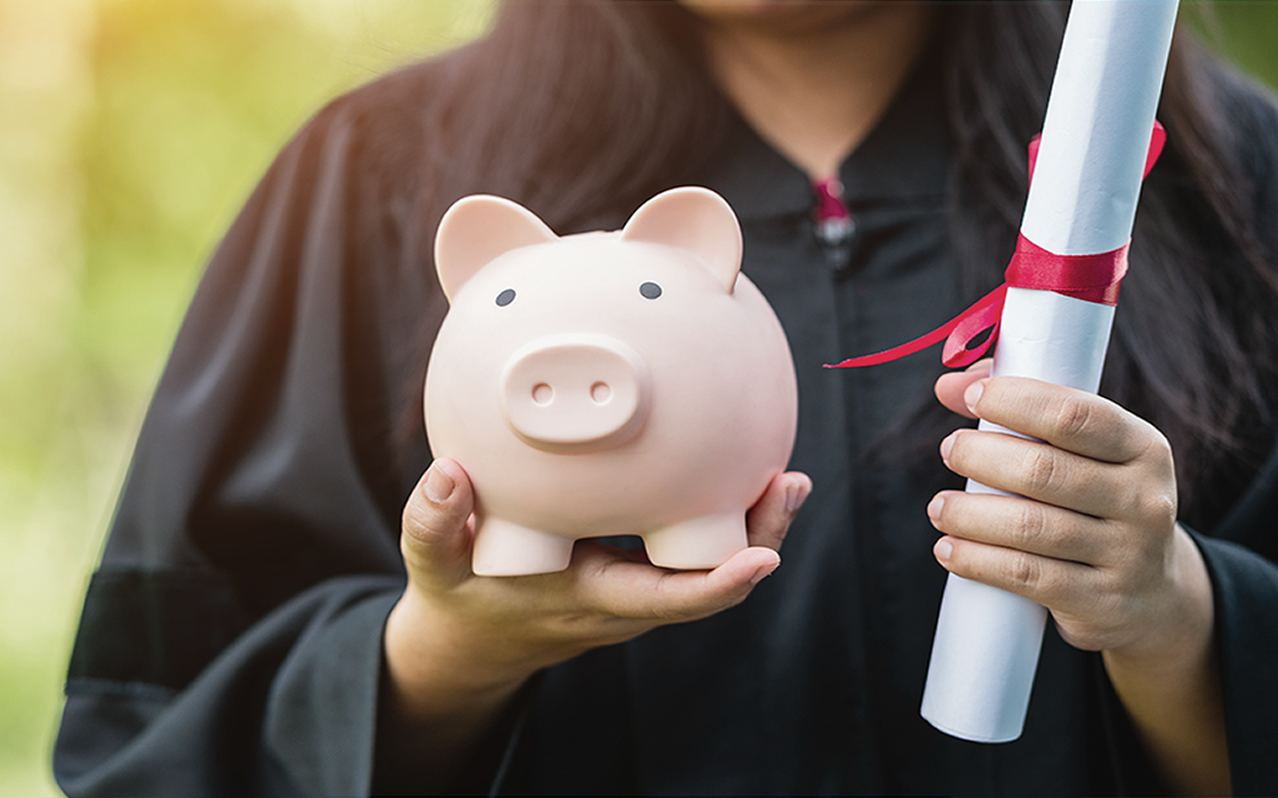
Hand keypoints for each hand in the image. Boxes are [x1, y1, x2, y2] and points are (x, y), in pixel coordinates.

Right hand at [383, 458, 810, 733]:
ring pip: (712, 565)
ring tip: (786, 475)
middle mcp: (627, 601)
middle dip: (760, 540)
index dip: (717, 584)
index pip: (665, 600)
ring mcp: (638, 589)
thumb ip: (430, 524)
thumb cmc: (462, 597)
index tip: (759, 560)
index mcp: (588, 600)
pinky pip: (694, 550)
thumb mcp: (433, 567)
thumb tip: (446, 474)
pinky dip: (727, 517)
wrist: (477, 641)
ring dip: (755, 527)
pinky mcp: (640, 571)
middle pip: (712, 581)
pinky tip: (740, 468)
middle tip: (790, 483)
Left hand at [928, 361, 1211, 660]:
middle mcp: (1144, 500)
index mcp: (1143, 448)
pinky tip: (949, 550)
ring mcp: (1127, 555)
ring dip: (969, 514)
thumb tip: (950, 383)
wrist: (1154, 595)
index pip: (1074, 415)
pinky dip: (977, 560)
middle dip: (981, 456)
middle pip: (1043, 470)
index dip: (1015, 401)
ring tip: (939, 508)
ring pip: (1029, 527)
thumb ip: (1026, 408)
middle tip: (949, 449)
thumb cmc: (1098, 503)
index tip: (969, 397)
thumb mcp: (1085, 454)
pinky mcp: (1102, 602)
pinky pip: (1026, 577)